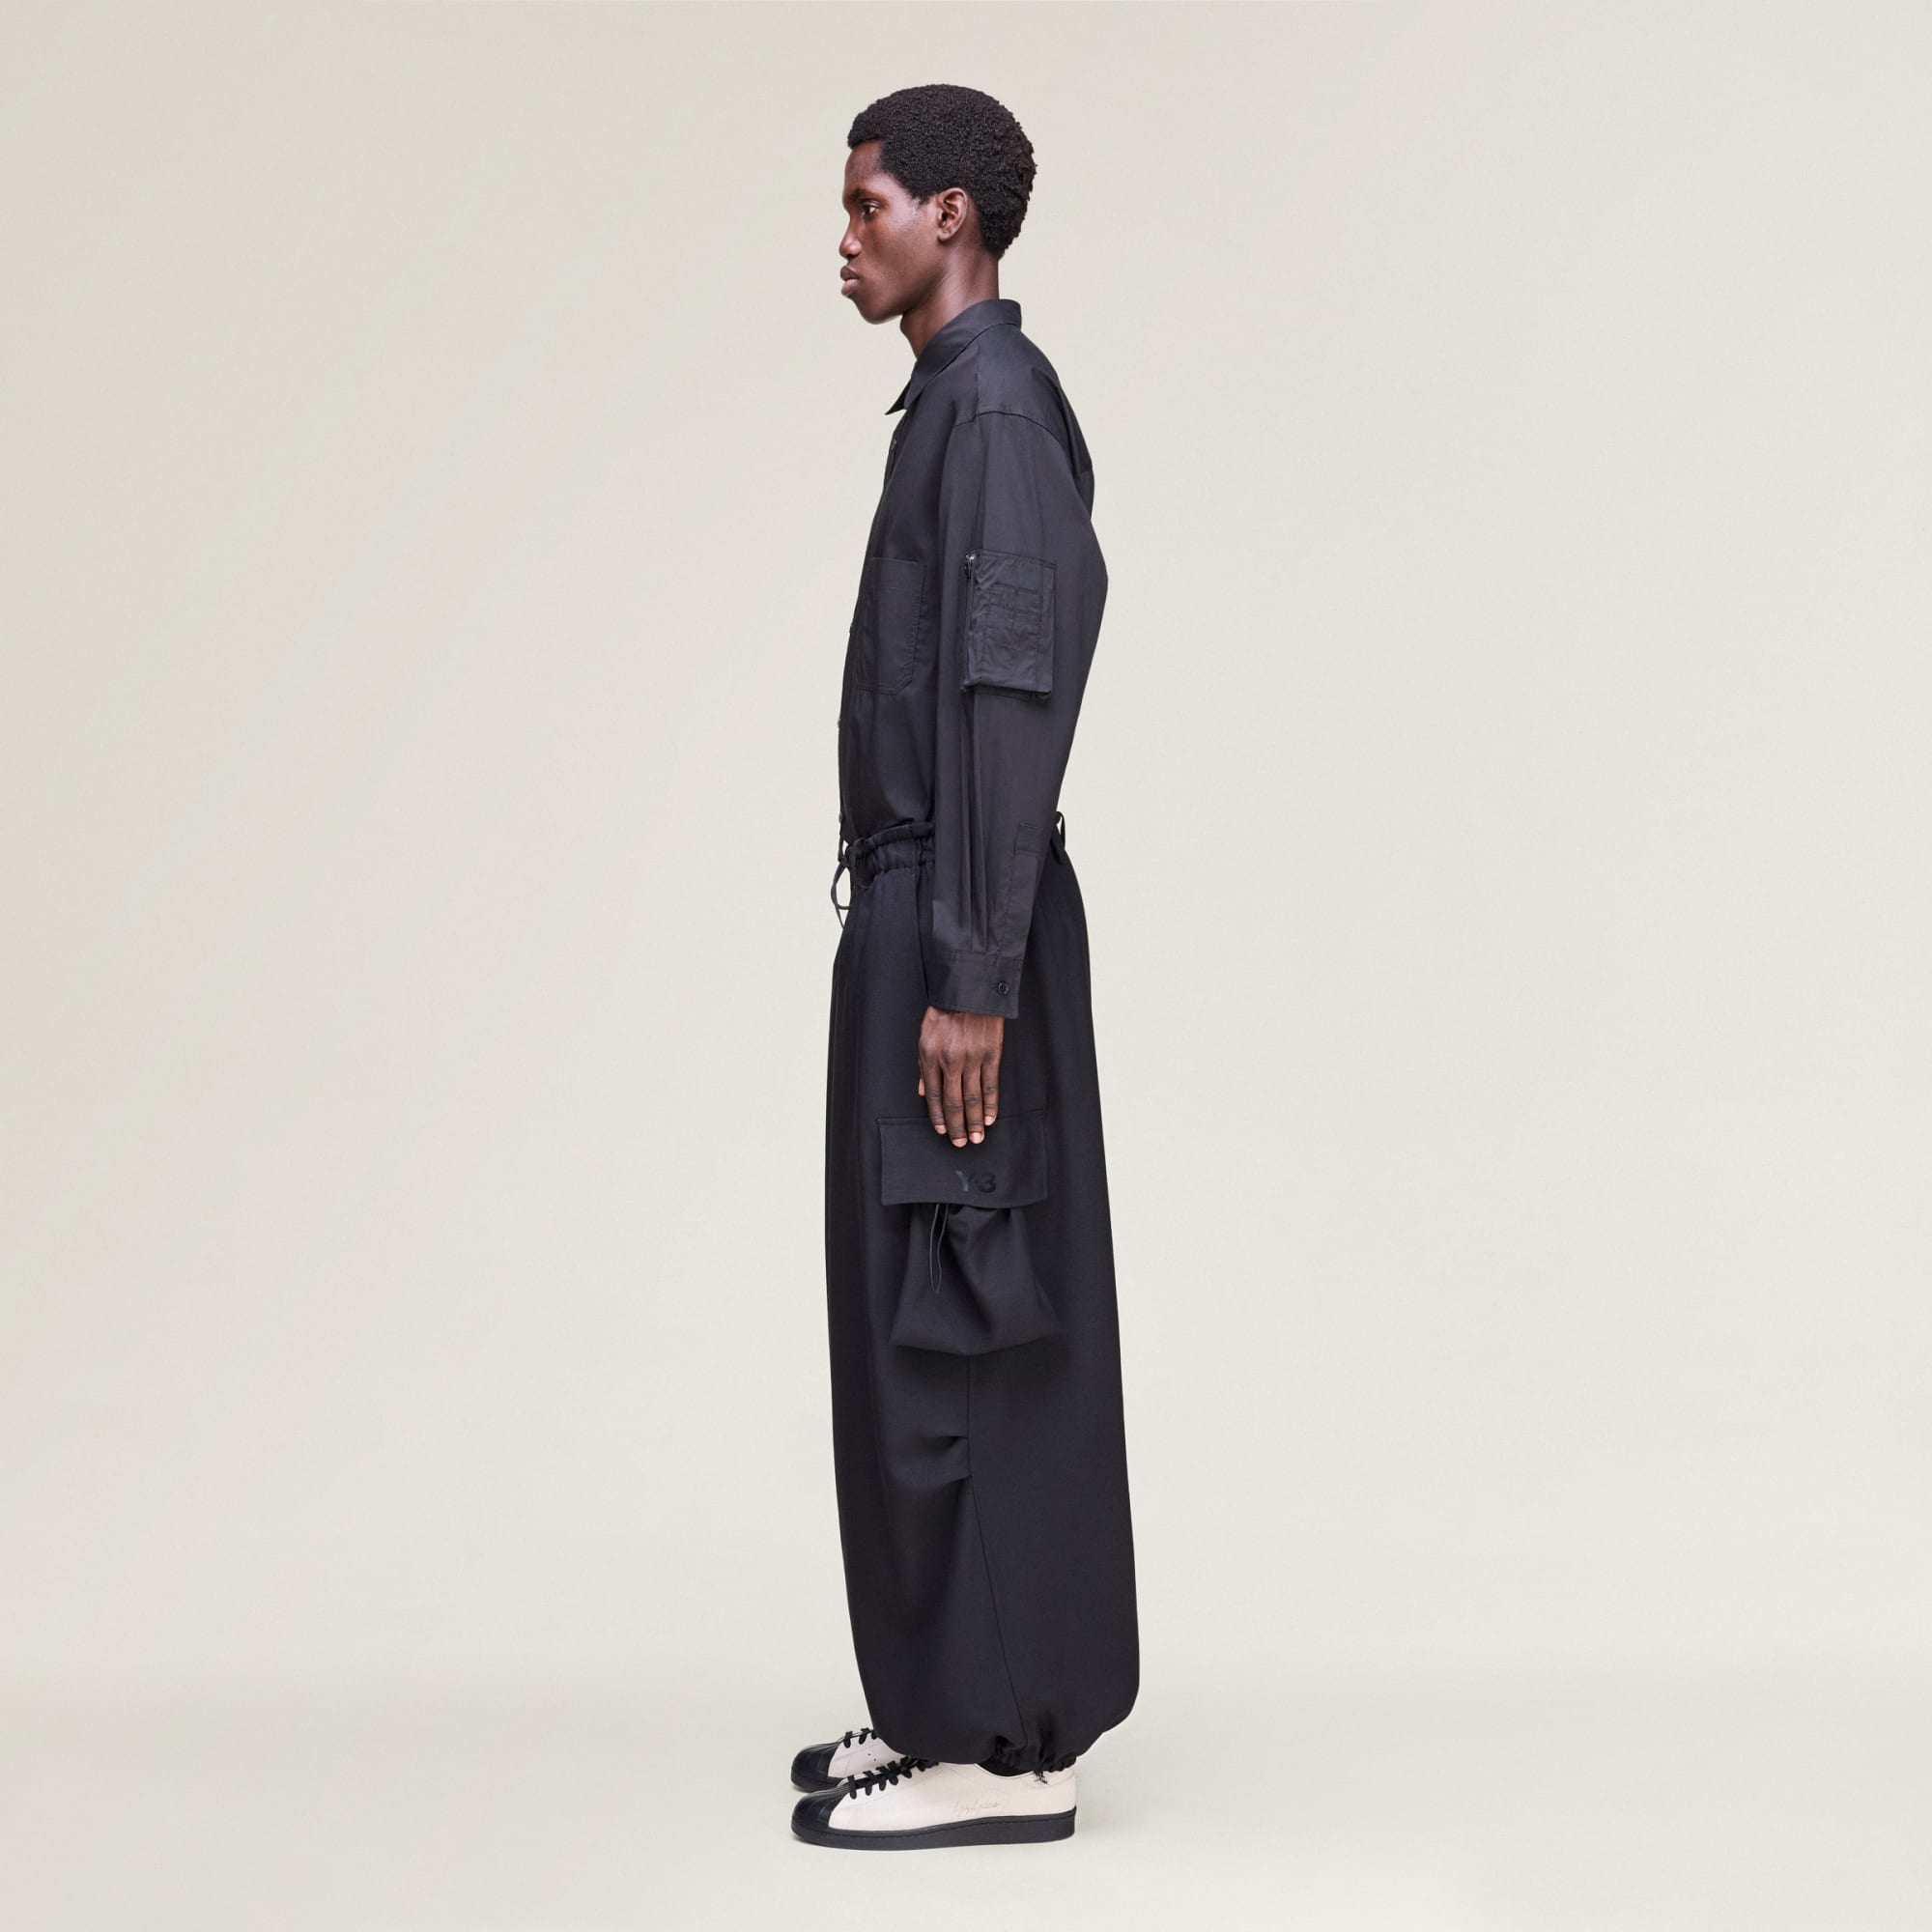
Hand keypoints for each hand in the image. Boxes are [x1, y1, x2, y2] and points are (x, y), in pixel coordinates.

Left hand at [917, 1004, 1003, 1145]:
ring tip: (977, 1137)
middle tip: (961, 1143)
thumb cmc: (944, 1011)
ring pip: (972, 1098)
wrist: (968, 990)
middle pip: (953, 1102)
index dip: (937, 1116)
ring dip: (975, 1121)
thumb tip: (922, 1092)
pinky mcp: (991, 1054)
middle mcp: (950, 1061)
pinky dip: (991, 1104)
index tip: (942, 1131)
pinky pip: (990, 1084)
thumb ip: (923, 1066)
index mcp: (930, 1056)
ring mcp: (972, 1058)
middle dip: (957, 1126)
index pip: (933, 1095)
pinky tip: (991, 1118)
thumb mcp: (924, 1035)